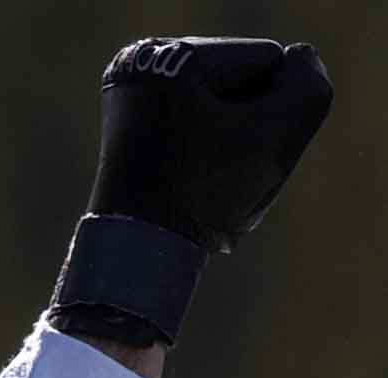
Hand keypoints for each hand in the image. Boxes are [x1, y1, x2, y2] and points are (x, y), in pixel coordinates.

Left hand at [49, 37, 332, 344]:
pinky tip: (190, 194)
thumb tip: (298, 64)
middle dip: (246, 135)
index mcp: (170, 57)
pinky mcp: (128, 138)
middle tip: (218, 181)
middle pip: (238, 89)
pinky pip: (191, 139)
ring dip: (230, 155)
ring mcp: (130, 103)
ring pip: (219, 118)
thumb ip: (309, 90)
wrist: (137, 259)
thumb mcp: (275, 138)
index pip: (265, 63)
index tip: (232, 157)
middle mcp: (140, 66)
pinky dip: (203, 165)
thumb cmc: (201, 199)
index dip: (271, 116)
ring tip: (202, 190)